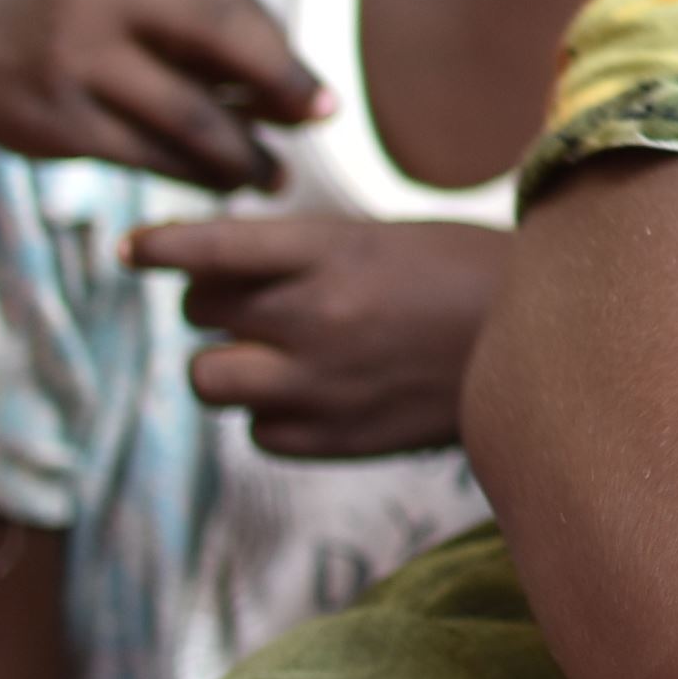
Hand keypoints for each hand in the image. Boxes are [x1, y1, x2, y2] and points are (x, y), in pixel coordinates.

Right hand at [0, 0, 326, 192]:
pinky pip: (148, 158)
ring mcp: (76, 66)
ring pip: (188, 121)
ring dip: (244, 156)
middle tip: (316, 132)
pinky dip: (196, 175)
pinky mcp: (57, 124)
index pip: (236, 14)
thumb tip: (304, 90)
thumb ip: (218, 23)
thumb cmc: (92, 11)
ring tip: (275, 177)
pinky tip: (223, 184)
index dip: (286, 63)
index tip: (323, 102)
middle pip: (220, 55)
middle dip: (279, 100)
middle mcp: (105, 7)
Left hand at [138, 217, 506, 455]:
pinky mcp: (334, 439)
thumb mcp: (383, 240)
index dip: (161, 246)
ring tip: (274, 356)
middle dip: (215, 306)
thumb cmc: (466, 279)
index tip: (131, 250)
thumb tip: (218, 277)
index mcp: (331, 252)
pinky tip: (319, 396)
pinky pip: (258, 432)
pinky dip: (274, 415)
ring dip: (229, 365)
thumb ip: (303, 256)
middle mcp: (315, 316)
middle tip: (253, 304)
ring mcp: (320, 383)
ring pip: (210, 379)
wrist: (546, 348)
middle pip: (199, 313)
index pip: (211, 246)